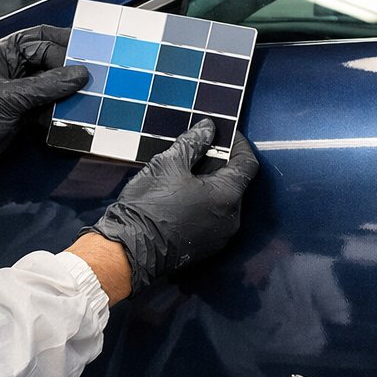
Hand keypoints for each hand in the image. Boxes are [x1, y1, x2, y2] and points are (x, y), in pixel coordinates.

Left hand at [0, 25, 87, 188]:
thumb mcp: (8, 99)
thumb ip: (46, 86)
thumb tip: (80, 74)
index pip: (39, 40)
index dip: (63, 47)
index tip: (87, 59)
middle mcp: (8, 68)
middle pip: (46, 60)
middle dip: (69, 68)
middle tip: (94, 75)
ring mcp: (13, 90)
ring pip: (48, 83)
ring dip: (66, 90)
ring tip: (87, 94)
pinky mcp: (17, 112)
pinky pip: (44, 103)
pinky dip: (58, 107)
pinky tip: (71, 111)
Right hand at [89, 121, 259, 293]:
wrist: (129, 248)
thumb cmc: (149, 206)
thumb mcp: (169, 164)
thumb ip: (193, 143)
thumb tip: (207, 128)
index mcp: (227, 196)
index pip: (247, 163)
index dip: (239, 144)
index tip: (226, 134)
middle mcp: (231, 218)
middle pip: (235, 183)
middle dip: (220, 164)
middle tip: (199, 151)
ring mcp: (220, 236)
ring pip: (223, 201)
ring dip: (210, 185)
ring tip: (186, 174)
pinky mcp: (206, 247)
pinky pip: (212, 218)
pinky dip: (204, 203)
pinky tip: (182, 196)